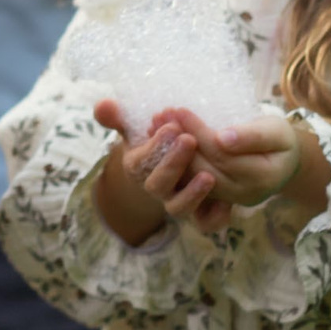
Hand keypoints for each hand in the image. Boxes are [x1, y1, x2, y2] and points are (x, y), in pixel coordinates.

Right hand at [91, 101, 229, 235]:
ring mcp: (177, 204)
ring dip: (192, 194)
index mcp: (138, 169)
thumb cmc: (157, 142)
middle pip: (157, 186)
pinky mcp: (201, 215)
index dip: (153, 146)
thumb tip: (103, 106)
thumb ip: (118, 116)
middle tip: (189, 140)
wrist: (178, 165)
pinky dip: (215, 216)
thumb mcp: (135, 126)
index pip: (139, 162)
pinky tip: (227, 201)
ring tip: (208, 176)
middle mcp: (156, 189)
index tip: (171, 125)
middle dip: (172, 164)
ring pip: (178, 209)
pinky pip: (206, 224)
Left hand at [155, 109, 305, 217]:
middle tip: (161, 115)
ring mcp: (227, 200)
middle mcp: (243, 194)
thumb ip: (253, 136)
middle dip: (178, 141)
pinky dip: (174, 162)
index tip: (179, 110)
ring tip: (157, 125)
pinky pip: (189, 183)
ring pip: (191, 179)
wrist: (283, 162)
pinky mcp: (214, 200)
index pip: (221, 153)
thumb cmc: (280, 140)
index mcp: (262, 177)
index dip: (198, 131)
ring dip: (170, 153)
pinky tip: (161, 141)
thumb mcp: (276, 131)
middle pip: (202, 168)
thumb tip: (223, 139)